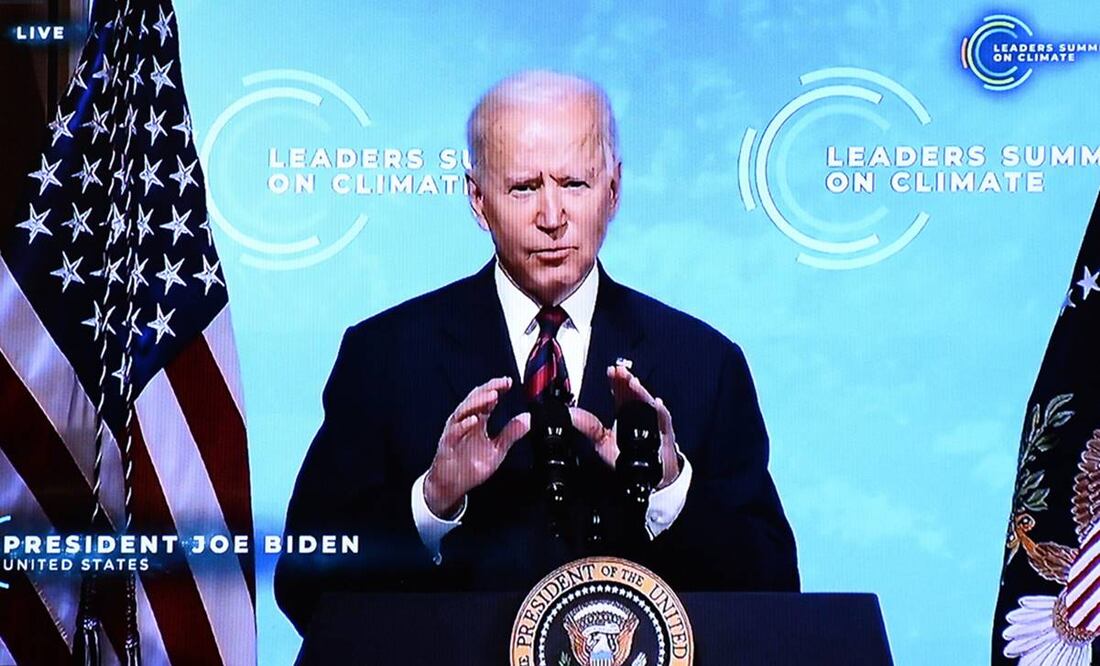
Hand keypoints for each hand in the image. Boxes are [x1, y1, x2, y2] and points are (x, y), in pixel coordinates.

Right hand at [424, 377, 529, 516]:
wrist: (451, 484)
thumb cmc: (470, 466)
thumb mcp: (497, 449)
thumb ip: (511, 433)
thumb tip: (527, 418)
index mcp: (478, 421)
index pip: (487, 399)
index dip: (497, 388)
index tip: (509, 382)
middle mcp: (466, 422)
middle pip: (475, 399)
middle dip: (489, 389)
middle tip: (502, 384)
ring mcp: (455, 431)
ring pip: (464, 410)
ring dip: (478, 402)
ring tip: (492, 396)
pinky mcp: (448, 444)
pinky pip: (455, 431)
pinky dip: (464, 424)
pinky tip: (474, 419)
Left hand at [569, 365, 680, 488]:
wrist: (649, 474)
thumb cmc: (628, 457)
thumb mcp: (603, 442)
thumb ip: (589, 427)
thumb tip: (571, 415)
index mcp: (624, 412)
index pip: (620, 392)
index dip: (616, 380)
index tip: (611, 370)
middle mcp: (639, 413)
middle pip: (634, 392)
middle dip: (627, 380)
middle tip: (620, 371)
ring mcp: (653, 420)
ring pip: (647, 402)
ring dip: (640, 392)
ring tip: (633, 383)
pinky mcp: (664, 432)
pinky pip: (664, 419)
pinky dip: (660, 410)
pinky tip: (656, 403)